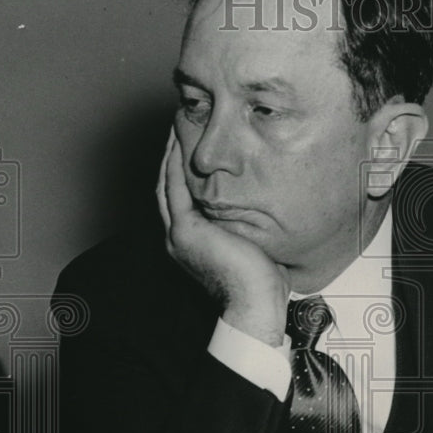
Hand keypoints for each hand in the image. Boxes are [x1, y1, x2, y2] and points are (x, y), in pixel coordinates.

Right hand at [156, 130, 289, 345]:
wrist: (255, 304)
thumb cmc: (261, 284)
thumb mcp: (254, 245)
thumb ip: (249, 226)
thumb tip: (266, 210)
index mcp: (192, 242)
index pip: (182, 199)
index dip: (183, 172)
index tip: (192, 148)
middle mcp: (179, 238)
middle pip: (168, 187)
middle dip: (171, 157)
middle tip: (176, 128)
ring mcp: (179, 235)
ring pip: (166, 184)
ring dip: (169, 155)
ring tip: (174, 128)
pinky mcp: (186, 232)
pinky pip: (174, 188)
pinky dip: (173, 164)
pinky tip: (177, 142)